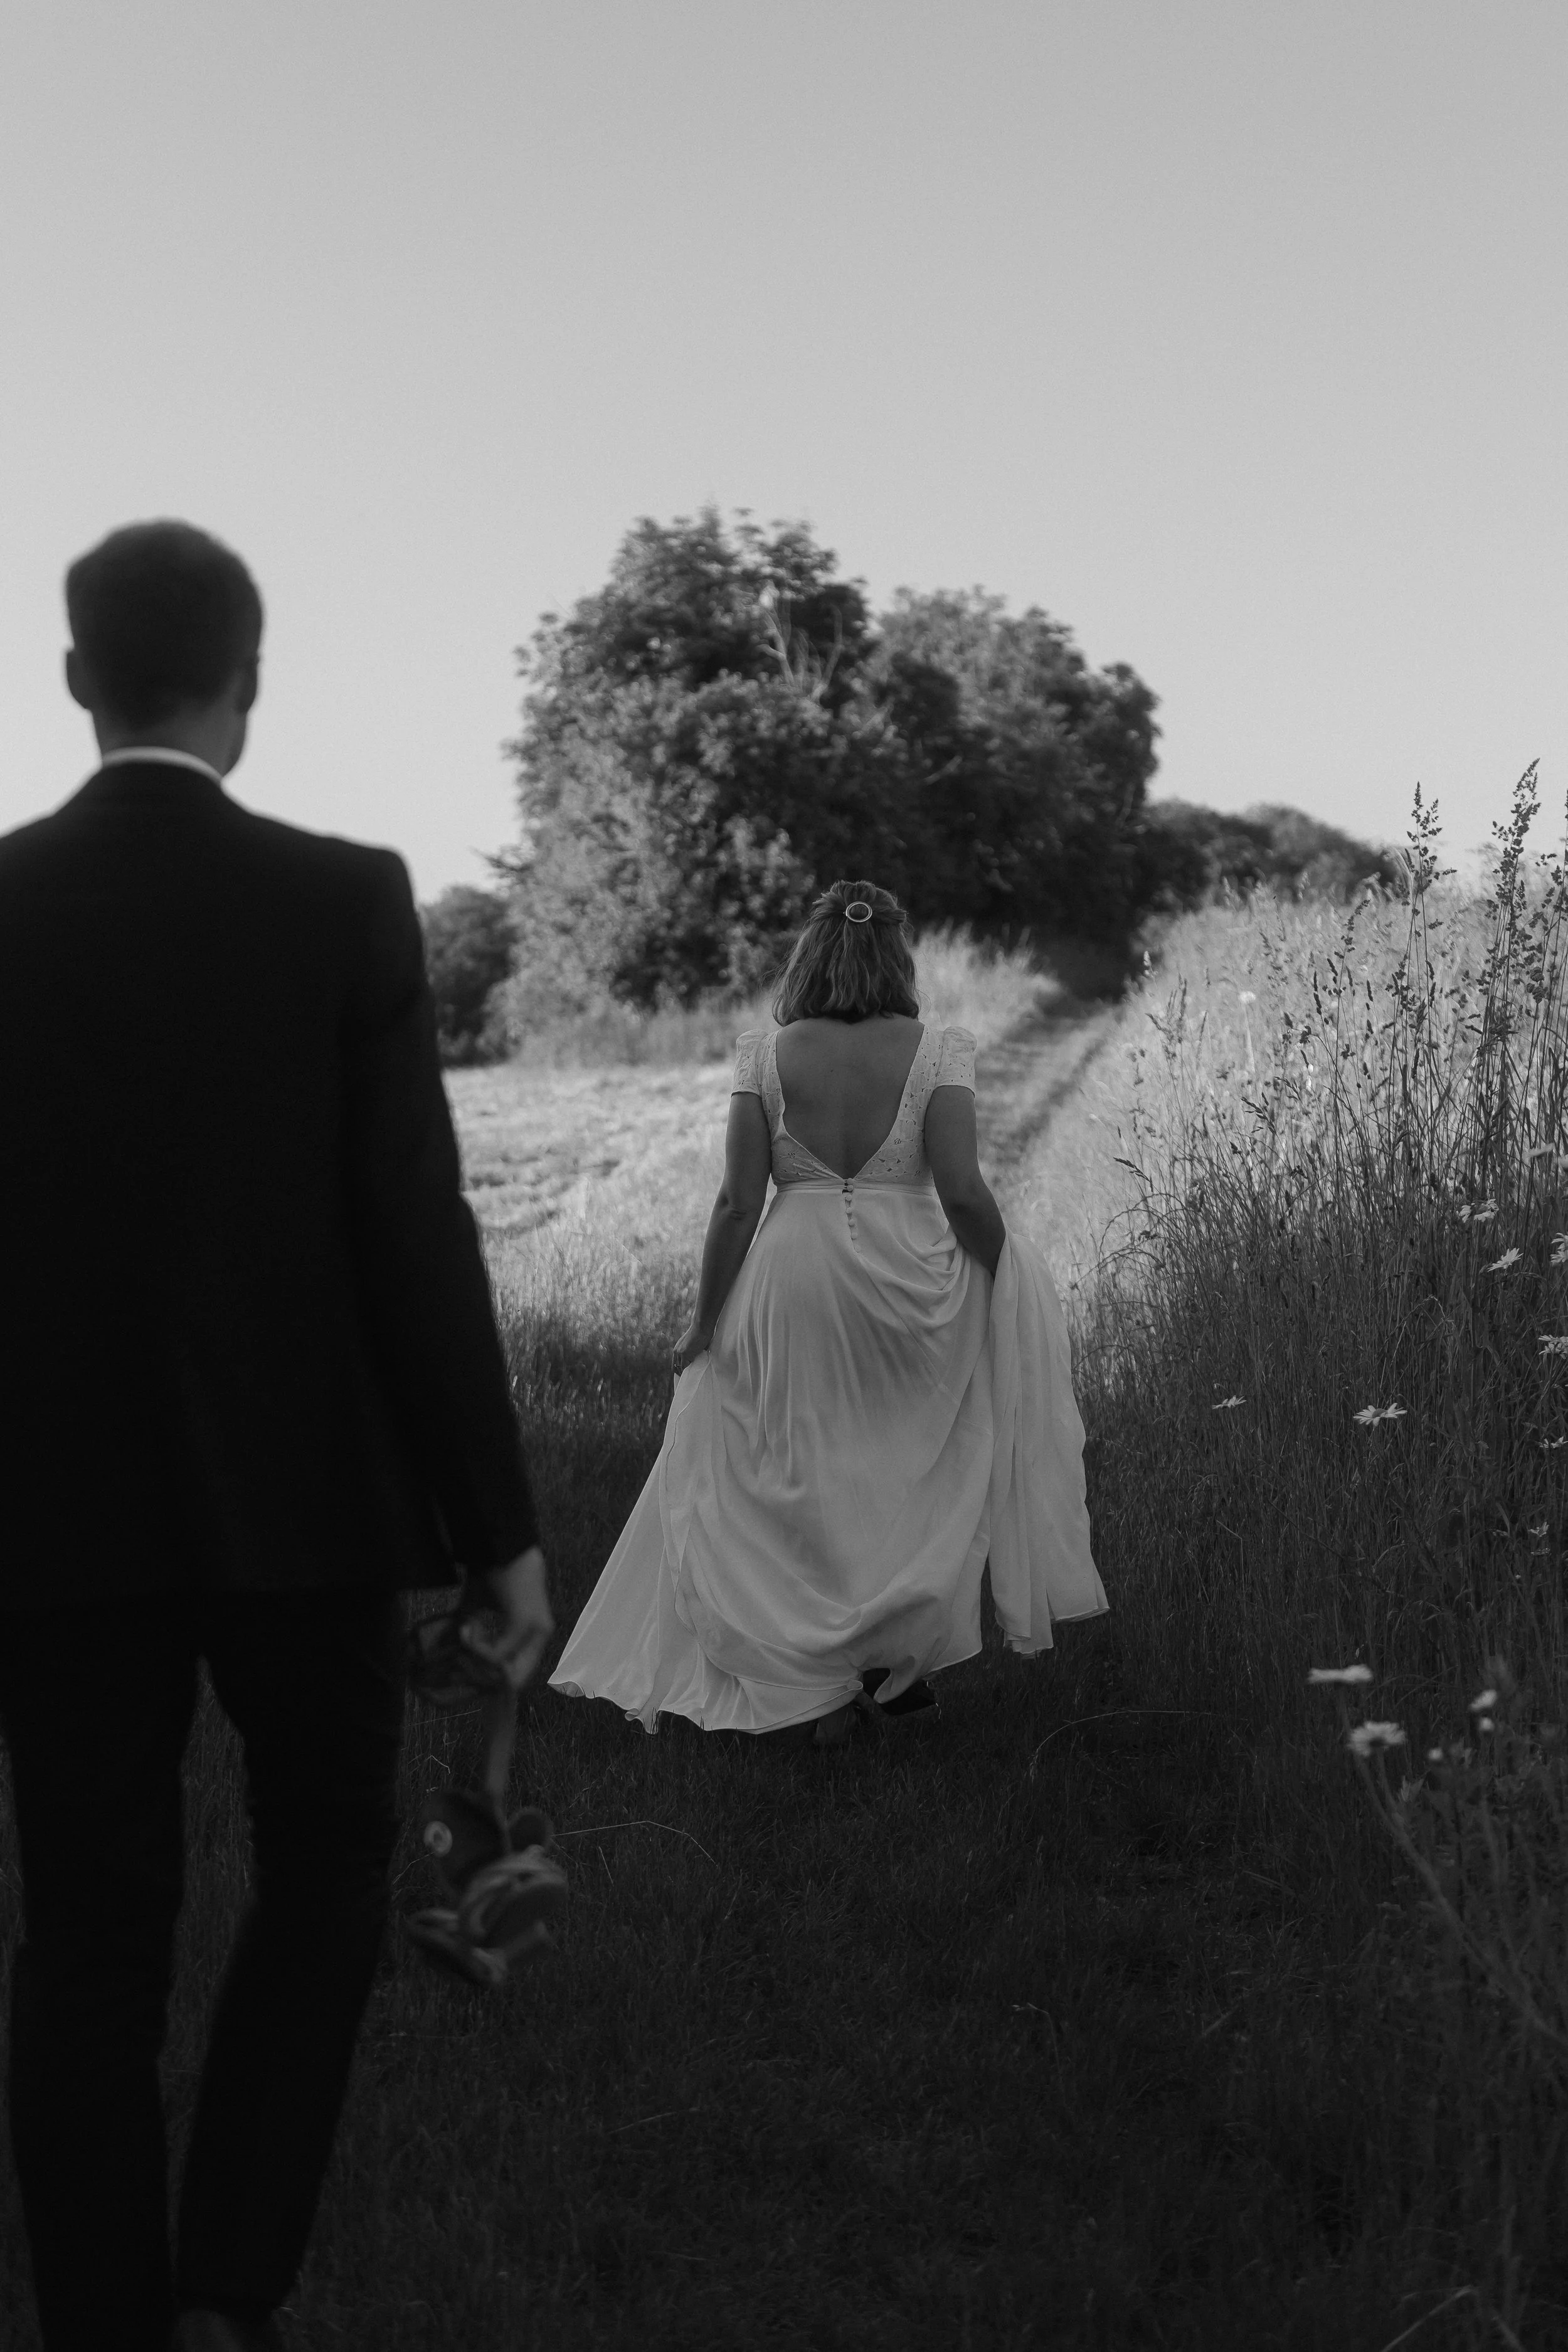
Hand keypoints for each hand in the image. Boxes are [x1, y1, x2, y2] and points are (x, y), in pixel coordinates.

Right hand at [459, 1545, 553, 1691]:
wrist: (500, 1545)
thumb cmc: (493, 1571)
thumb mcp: (479, 1606)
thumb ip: (472, 1631)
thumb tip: (452, 1652)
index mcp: (535, 1633)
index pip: (519, 1672)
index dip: (492, 1676)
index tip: (465, 1669)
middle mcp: (540, 1635)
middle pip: (515, 1679)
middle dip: (484, 1674)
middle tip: (462, 1660)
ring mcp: (535, 1630)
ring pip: (501, 1667)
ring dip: (476, 1654)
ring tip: (465, 1629)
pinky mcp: (523, 1624)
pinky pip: (496, 1652)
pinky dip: (476, 1645)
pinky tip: (468, 1625)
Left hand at [671, 1319, 711, 1379]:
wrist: (701, 1326)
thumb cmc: (702, 1333)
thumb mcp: (695, 1344)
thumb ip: (695, 1351)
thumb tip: (701, 1358)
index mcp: (678, 1348)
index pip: (675, 1363)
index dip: (679, 1369)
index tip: (684, 1375)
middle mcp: (676, 1351)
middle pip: (675, 1367)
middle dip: (681, 1374)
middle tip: (687, 1380)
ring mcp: (679, 1353)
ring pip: (680, 1368)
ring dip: (685, 1373)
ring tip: (691, 1378)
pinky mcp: (684, 1354)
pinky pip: (685, 1367)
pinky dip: (688, 1371)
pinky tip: (694, 1373)